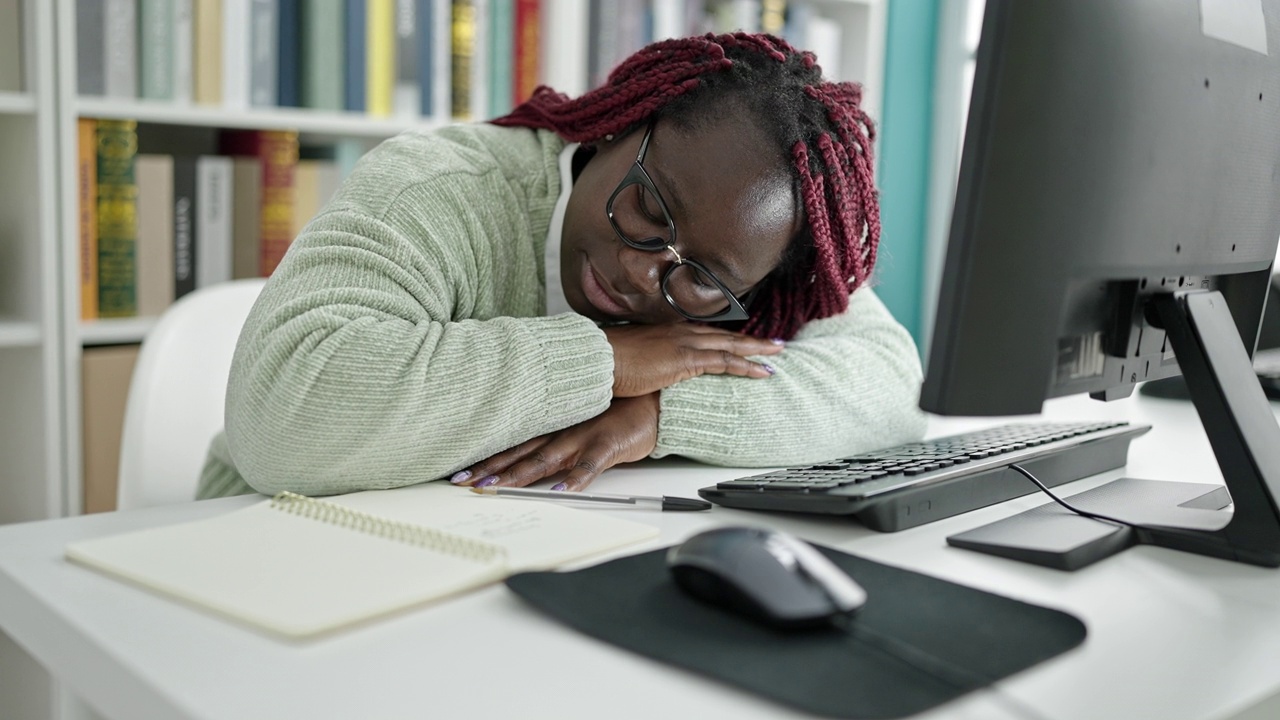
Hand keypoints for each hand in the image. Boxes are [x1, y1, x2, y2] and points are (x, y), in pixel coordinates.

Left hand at [453, 394, 659, 491]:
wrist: (653, 401)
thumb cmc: (614, 413)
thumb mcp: (577, 422)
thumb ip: (553, 438)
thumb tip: (524, 457)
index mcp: (552, 427)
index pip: (512, 444)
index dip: (485, 458)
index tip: (458, 471)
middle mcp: (561, 431)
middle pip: (520, 453)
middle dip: (490, 468)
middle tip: (462, 481)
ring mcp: (583, 437)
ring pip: (545, 459)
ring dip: (519, 474)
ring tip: (496, 486)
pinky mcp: (607, 445)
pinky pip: (590, 465)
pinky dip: (576, 479)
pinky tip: (563, 491)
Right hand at [604, 324, 782, 396]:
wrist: (597, 360)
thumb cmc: (607, 363)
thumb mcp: (632, 360)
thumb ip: (648, 363)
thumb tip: (651, 373)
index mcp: (667, 332)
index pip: (705, 334)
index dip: (726, 338)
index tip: (743, 341)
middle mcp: (680, 333)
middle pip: (724, 336)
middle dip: (750, 340)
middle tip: (774, 344)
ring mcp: (685, 344)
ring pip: (731, 345)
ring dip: (756, 350)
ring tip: (778, 354)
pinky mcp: (687, 360)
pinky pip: (725, 362)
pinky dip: (747, 366)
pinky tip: (763, 372)